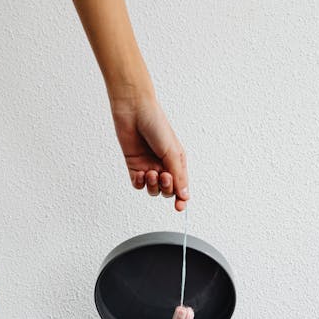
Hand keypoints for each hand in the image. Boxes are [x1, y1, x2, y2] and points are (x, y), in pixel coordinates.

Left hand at [110, 94, 188, 211]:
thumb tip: (184, 195)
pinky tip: (140, 174)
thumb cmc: (156, 125)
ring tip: (151, 173)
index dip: (181, 199)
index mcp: (177, 161)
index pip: (181, 186)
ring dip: (152, 185)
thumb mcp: (171, 152)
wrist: (134, 111)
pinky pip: (138, 184)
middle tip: (164, 176)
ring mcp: (148, 166)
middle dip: (166, 188)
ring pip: (153, 189)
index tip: (180, 207)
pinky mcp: (134, 165)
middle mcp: (164, 165)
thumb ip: (178, 175)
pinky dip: (139, 182)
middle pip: (167, 191)